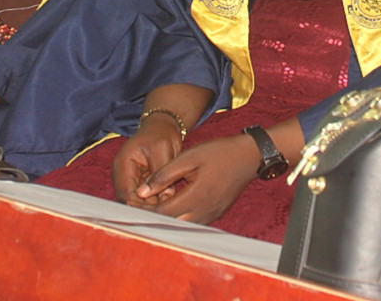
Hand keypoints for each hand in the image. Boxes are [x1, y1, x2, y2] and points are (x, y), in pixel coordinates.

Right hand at [114, 113, 185, 207]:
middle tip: (163, 218)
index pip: (125, 193)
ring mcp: (131, 179)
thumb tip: (160, 198)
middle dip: (145, 209)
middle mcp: (123, 174)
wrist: (163, 126)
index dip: (138, 206)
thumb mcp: (161, 150)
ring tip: (167, 214)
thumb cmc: (160, 134)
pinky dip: (155, 202)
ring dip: (151, 207)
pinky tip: (167, 207)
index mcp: (123, 164)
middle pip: (129, 200)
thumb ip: (159, 174)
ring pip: (137, 201)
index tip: (154, 215)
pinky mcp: (140, 182)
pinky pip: (145, 197)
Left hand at [135, 136, 261, 223]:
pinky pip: (192, 223)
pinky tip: (171, 207)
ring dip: (166, 220)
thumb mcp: (189, 157)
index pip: (161, 213)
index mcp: (195, 197)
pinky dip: (179, 219)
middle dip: (152, 218)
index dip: (144, 211)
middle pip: (170, 225)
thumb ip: (164, 175)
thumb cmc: (219, 153)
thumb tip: (142, 192)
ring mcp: (211, 215)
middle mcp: (203, 212)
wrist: (249, 157)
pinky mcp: (215, 214)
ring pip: (181, 227)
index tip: (131, 205)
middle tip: (138, 209)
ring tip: (151, 208)